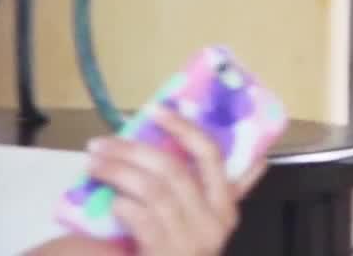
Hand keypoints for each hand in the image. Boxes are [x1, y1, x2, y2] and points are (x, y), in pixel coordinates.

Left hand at [82, 106, 267, 255]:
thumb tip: (259, 160)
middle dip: (133, 150)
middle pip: (172, 169)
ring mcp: (190, 241)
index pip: (211, 156)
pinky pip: (141, 218)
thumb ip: (232, 192)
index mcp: (226, 207)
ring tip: (93, 164)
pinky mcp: (166, 254)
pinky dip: (123, 206)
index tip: (157, 110)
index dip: (184, 129)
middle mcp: (213, 222)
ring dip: (117, 172)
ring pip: (151, 190)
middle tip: (100, 142)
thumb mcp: (209, 225)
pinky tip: (109, 201)